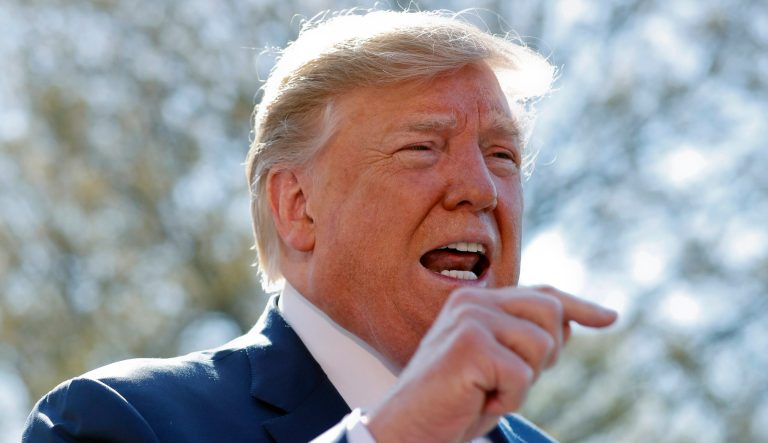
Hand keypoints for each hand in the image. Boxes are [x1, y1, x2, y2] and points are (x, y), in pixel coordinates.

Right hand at [366, 285, 616, 442]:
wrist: (410, 427)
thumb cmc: (453, 402)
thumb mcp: (497, 367)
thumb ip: (525, 340)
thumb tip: (571, 323)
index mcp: (475, 301)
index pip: (540, 294)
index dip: (578, 306)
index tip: (609, 317)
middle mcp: (471, 301)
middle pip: (549, 312)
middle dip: (545, 354)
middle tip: (508, 380)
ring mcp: (469, 320)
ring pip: (540, 345)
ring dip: (522, 382)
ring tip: (487, 391)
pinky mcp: (469, 345)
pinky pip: (521, 375)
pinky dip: (508, 400)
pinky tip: (478, 401)